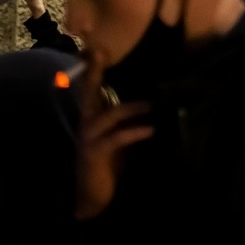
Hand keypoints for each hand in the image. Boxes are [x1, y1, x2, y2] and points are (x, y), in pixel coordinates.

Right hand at [75, 56, 154, 219]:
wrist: (97, 197)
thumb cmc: (114, 163)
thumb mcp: (123, 135)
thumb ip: (131, 117)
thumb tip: (156, 97)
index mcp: (95, 116)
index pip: (94, 88)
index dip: (95, 68)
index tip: (97, 47)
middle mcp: (88, 123)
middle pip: (90, 92)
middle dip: (95, 73)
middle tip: (100, 52)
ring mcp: (89, 137)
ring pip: (110, 114)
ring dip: (133, 107)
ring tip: (154, 104)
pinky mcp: (95, 153)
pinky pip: (116, 137)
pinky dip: (134, 131)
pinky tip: (150, 129)